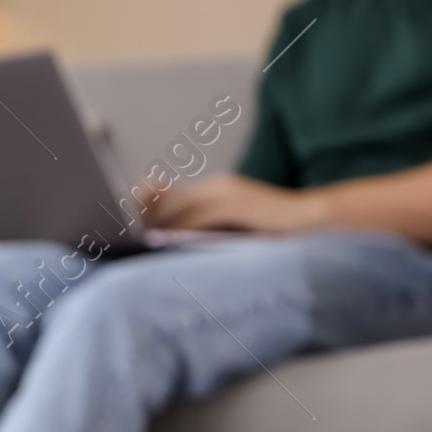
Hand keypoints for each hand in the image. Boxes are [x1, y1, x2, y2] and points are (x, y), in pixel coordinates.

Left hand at [134, 171, 310, 232]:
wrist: (315, 221)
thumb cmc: (277, 235)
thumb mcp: (237, 231)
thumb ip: (209, 232)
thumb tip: (173, 245)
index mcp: (216, 191)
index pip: (170, 197)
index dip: (144, 210)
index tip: (122, 225)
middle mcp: (218, 186)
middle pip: (166, 199)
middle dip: (141, 217)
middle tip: (116, 234)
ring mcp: (227, 192)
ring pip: (177, 207)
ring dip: (152, 225)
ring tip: (130, 241)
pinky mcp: (236, 204)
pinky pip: (197, 218)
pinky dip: (175, 231)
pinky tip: (160, 245)